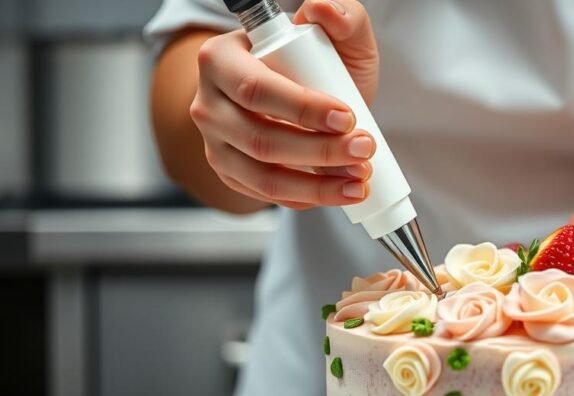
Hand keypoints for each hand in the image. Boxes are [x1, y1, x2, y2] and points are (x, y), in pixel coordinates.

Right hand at [190, 0, 378, 209]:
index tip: (347, 117)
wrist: (303, 97)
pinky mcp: (231, 173)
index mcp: (221, 59)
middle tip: (365, 148)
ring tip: (360, 179)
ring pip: (264, 176)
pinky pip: (267, 195)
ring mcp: (216, 143)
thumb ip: (341, 15)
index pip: (256, 89)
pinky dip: (307, 198)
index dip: (303, 108)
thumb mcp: (337, 35)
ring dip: (317, 185)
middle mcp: (208, 104)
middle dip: (319, 151)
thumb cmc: (316, 63)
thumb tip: (321, 9)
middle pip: (260, 139)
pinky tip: (342, 191)